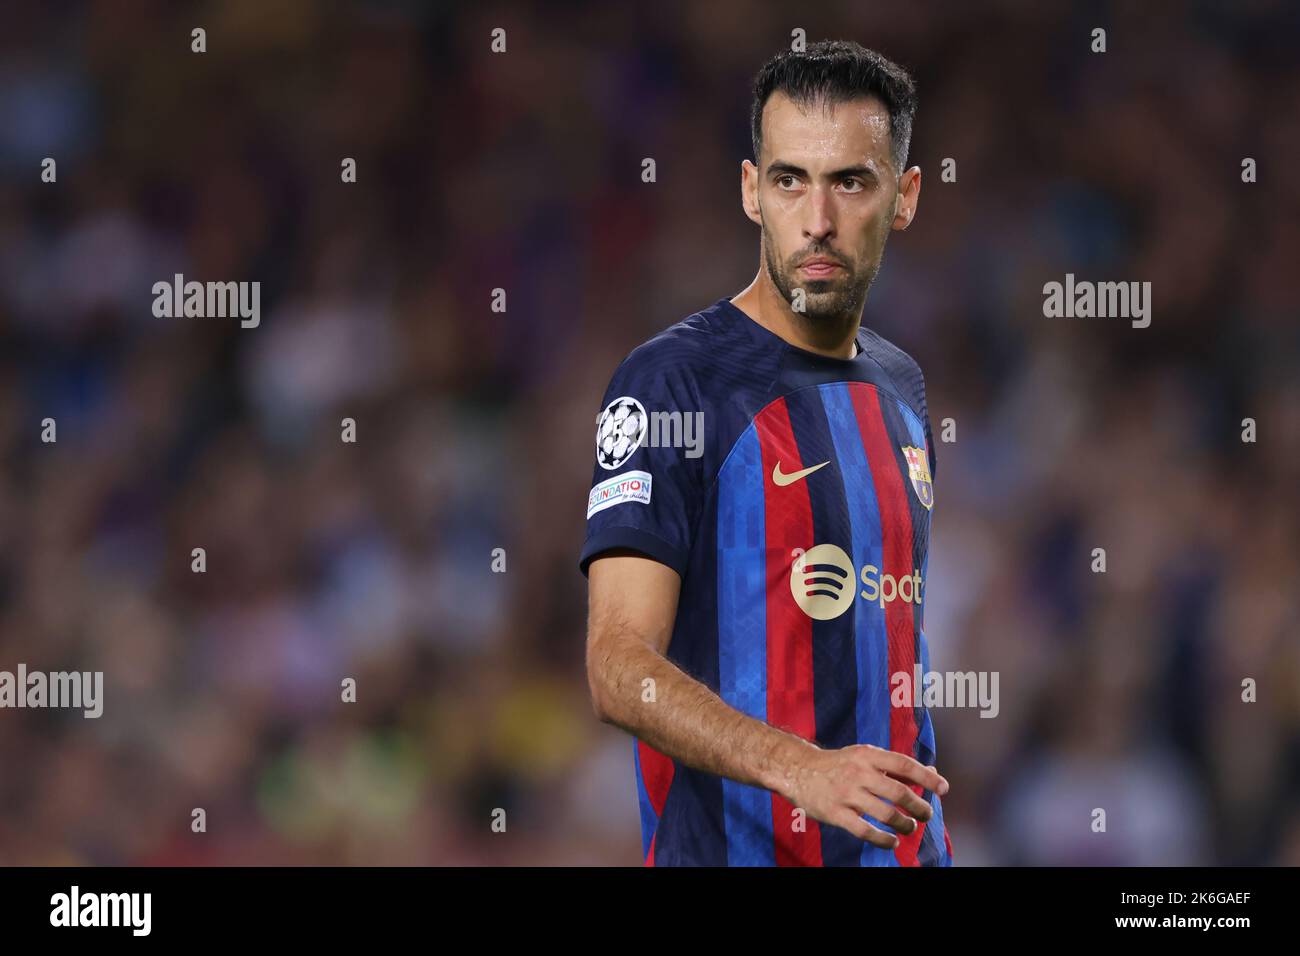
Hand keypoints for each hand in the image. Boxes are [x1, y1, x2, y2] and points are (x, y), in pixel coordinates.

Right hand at [781, 742, 949, 848]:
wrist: (799, 770)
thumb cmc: (840, 764)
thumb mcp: (866, 757)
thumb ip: (897, 767)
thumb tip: (932, 773)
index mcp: (868, 755)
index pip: (904, 765)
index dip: (927, 778)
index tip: (944, 788)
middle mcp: (858, 773)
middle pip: (898, 793)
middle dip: (919, 807)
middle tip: (926, 814)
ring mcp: (846, 794)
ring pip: (885, 814)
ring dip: (905, 824)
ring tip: (910, 827)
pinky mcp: (835, 813)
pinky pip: (865, 831)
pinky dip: (883, 839)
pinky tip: (892, 841)